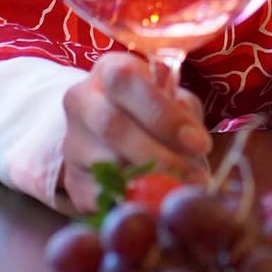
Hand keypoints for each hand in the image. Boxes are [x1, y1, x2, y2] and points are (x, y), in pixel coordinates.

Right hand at [60, 52, 212, 212]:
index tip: (199, 143)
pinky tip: (156, 202)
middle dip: (157, 153)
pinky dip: (131, 200)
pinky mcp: (73, 180)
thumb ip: (182, 108)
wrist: (109, 130)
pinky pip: (100, 195)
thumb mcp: (170, 95)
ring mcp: (72, 142)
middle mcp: (81, 100)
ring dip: (148, 181)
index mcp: (107, 70)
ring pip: (105, 164)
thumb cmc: (149, 106)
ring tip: (181, 188)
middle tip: (192, 174)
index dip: (163, 114)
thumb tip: (191, 138)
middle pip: (111, 125)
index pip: (126, 82)